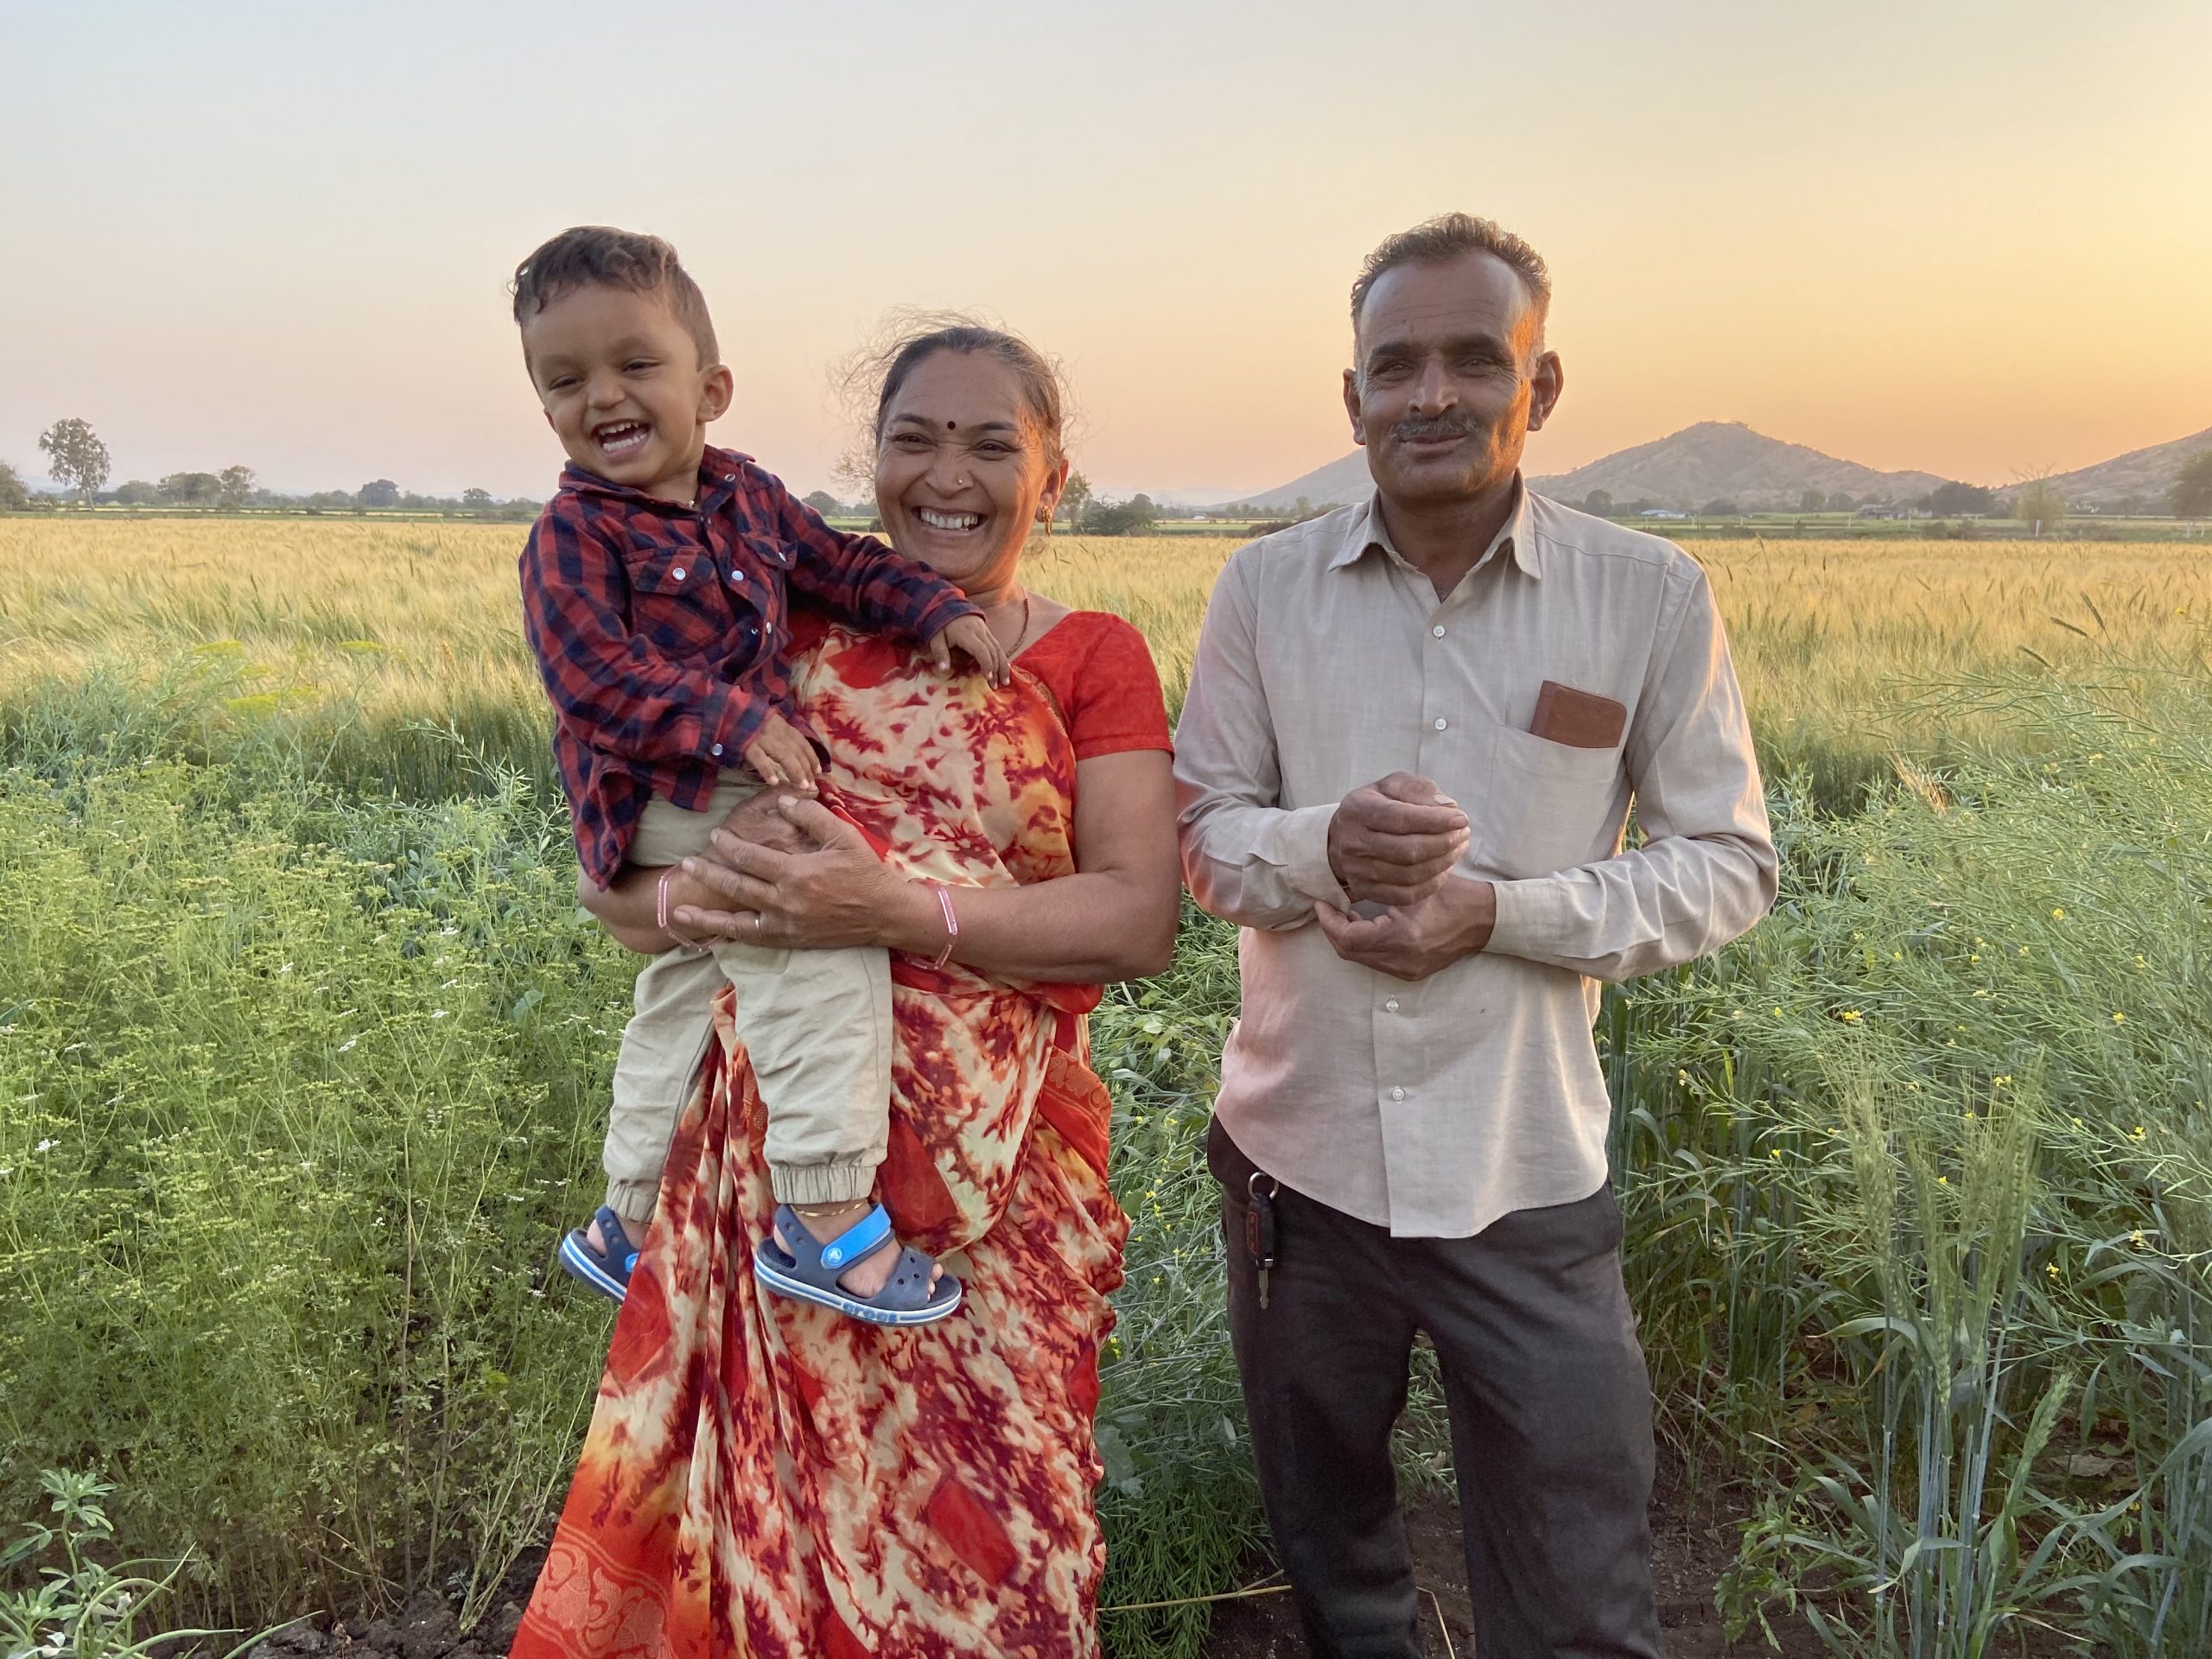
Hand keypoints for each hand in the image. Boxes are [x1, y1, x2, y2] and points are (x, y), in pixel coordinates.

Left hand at [673, 795, 922, 950]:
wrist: (885, 913)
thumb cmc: (865, 871)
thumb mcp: (843, 835)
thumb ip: (810, 815)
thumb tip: (782, 800)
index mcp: (797, 873)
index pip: (751, 858)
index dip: (729, 846)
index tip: (715, 836)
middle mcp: (786, 902)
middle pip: (736, 887)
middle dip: (709, 875)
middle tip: (688, 865)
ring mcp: (786, 925)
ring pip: (737, 922)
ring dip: (707, 917)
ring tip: (680, 913)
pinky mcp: (791, 940)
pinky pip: (753, 939)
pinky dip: (730, 937)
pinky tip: (713, 935)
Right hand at [740, 711, 820, 792]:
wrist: (725, 711)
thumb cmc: (748, 721)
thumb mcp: (769, 724)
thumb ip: (780, 736)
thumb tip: (794, 755)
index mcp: (782, 726)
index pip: (802, 742)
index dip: (812, 757)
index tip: (819, 772)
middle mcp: (776, 731)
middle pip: (796, 751)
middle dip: (806, 768)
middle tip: (812, 786)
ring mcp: (762, 738)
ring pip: (784, 755)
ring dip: (795, 771)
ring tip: (801, 786)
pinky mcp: (747, 745)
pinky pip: (760, 759)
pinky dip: (768, 770)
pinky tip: (774, 782)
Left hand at [931, 613, 1011, 686]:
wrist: (947, 605)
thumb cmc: (941, 625)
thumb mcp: (936, 638)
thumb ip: (940, 653)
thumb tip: (942, 670)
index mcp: (967, 634)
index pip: (982, 650)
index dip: (987, 664)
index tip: (988, 678)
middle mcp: (980, 632)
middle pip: (994, 651)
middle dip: (997, 670)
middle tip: (996, 686)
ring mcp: (985, 631)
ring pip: (999, 649)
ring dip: (1003, 666)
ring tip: (1005, 681)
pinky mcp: (987, 631)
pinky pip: (998, 645)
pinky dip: (1003, 658)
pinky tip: (1006, 669)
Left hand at [1314, 877, 1495, 980]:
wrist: (1484, 919)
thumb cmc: (1452, 895)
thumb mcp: (1412, 885)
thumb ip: (1379, 886)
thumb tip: (1343, 883)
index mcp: (1401, 938)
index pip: (1348, 938)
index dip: (1329, 921)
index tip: (1322, 902)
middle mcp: (1402, 961)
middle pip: (1349, 953)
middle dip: (1333, 930)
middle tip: (1328, 907)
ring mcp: (1407, 970)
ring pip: (1360, 959)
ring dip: (1348, 938)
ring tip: (1344, 913)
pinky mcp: (1412, 973)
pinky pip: (1376, 962)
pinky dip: (1365, 945)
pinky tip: (1367, 924)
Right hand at [1326, 772, 1471, 906]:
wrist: (1342, 836)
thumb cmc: (1376, 806)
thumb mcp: (1393, 786)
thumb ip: (1420, 790)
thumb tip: (1448, 807)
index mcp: (1358, 810)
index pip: (1400, 818)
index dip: (1435, 821)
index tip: (1461, 818)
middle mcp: (1353, 842)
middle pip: (1408, 851)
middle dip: (1444, 843)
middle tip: (1464, 833)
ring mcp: (1358, 870)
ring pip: (1410, 875)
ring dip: (1443, 863)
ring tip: (1459, 847)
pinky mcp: (1365, 890)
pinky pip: (1406, 895)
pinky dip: (1432, 884)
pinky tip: (1444, 869)